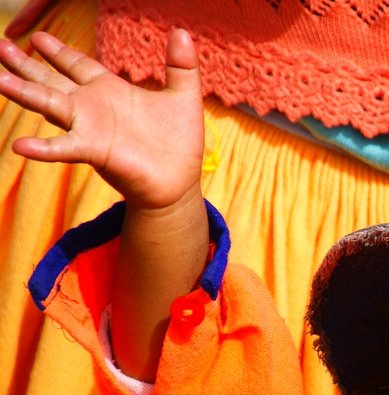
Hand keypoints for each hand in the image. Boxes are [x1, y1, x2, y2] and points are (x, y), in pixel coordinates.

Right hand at [0, 29, 204, 212]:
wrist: (180, 183)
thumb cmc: (179, 142)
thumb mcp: (184, 97)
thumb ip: (181, 65)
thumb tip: (181, 31)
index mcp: (111, 90)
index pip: (78, 65)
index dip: (59, 52)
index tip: (36, 37)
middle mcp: (94, 107)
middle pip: (52, 79)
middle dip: (26, 64)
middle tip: (0, 46)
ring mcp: (90, 128)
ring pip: (50, 104)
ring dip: (24, 92)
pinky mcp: (95, 151)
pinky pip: (64, 147)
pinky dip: (43, 148)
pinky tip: (20, 146)